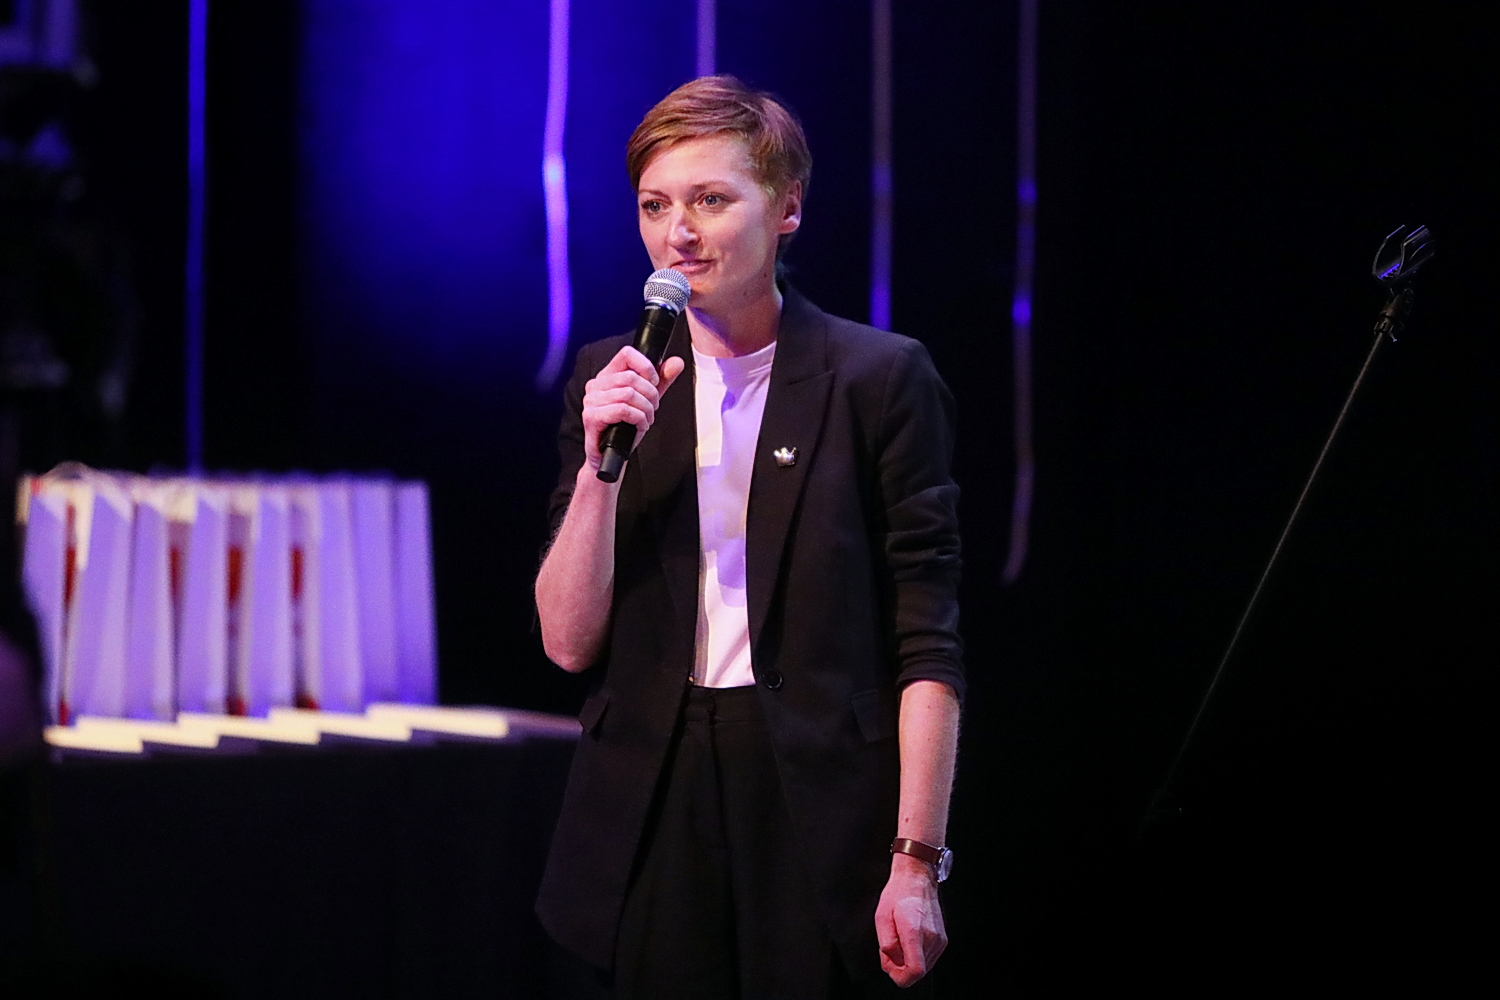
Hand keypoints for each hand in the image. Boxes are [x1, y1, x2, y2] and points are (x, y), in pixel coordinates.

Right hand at [580, 346, 685, 471]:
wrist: (611, 456)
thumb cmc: (625, 428)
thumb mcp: (647, 401)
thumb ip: (661, 382)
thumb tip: (676, 362)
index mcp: (607, 376)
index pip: (626, 354)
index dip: (646, 366)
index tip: (655, 383)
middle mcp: (596, 385)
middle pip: (631, 376)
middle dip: (650, 395)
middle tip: (653, 409)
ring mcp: (591, 401)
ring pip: (628, 394)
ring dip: (645, 409)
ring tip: (646, 420)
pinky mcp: (591, 416)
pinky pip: (622, 410)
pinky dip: (638, 419)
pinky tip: (639, 426)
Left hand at [875, 853, 946, 987]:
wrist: (917, 878)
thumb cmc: (898, 893)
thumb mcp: (881, 918)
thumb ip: (886, 945)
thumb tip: (891, 963)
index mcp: (914, 931)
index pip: (915, 971)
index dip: (900, 977)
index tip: (890, 968)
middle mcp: (931, 937)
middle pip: (918, 972)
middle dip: (900, 967)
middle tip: (889, 950)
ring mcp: (940, 939)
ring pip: (923, 967)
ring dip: (908, 961)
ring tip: (899, 940)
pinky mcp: (942, 940)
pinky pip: (928, 958)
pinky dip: (916, 955)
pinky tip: (908, 939)